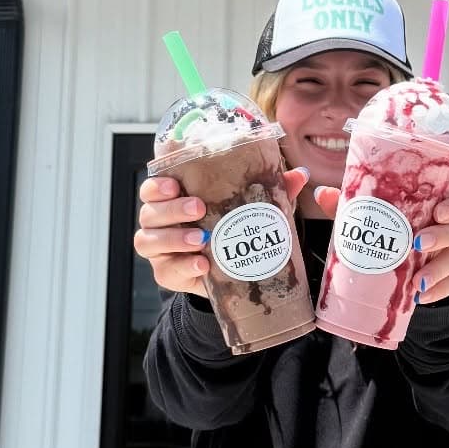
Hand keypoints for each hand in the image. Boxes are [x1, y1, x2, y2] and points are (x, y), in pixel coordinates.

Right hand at [134, 168, 309, 297]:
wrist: (226, 270)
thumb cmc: (231, 226)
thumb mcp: (248, 207)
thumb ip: (269, 189)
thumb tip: (299, 174)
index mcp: (173, 199)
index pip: (153, 188)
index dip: (158, 185)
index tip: (175, 184)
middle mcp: (159, 222)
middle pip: (149, 212)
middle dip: (172, 210)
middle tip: (199, 208)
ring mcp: (159, 249)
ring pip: (148, 241)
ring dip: (174, 238)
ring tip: (202, 238)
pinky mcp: (166, 273)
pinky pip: (165, 271)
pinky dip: (183, 267)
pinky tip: (202, 266)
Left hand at [312, 185, 448, 304]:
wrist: (422, 265)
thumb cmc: (402, 230)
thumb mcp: (379, 216)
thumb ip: (354, 204)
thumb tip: (323, 194)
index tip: (437, 212)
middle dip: (445, 236)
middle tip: (418, 246)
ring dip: (443, 268)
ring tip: (418, 282)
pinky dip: (448, 287)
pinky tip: (426, 295)